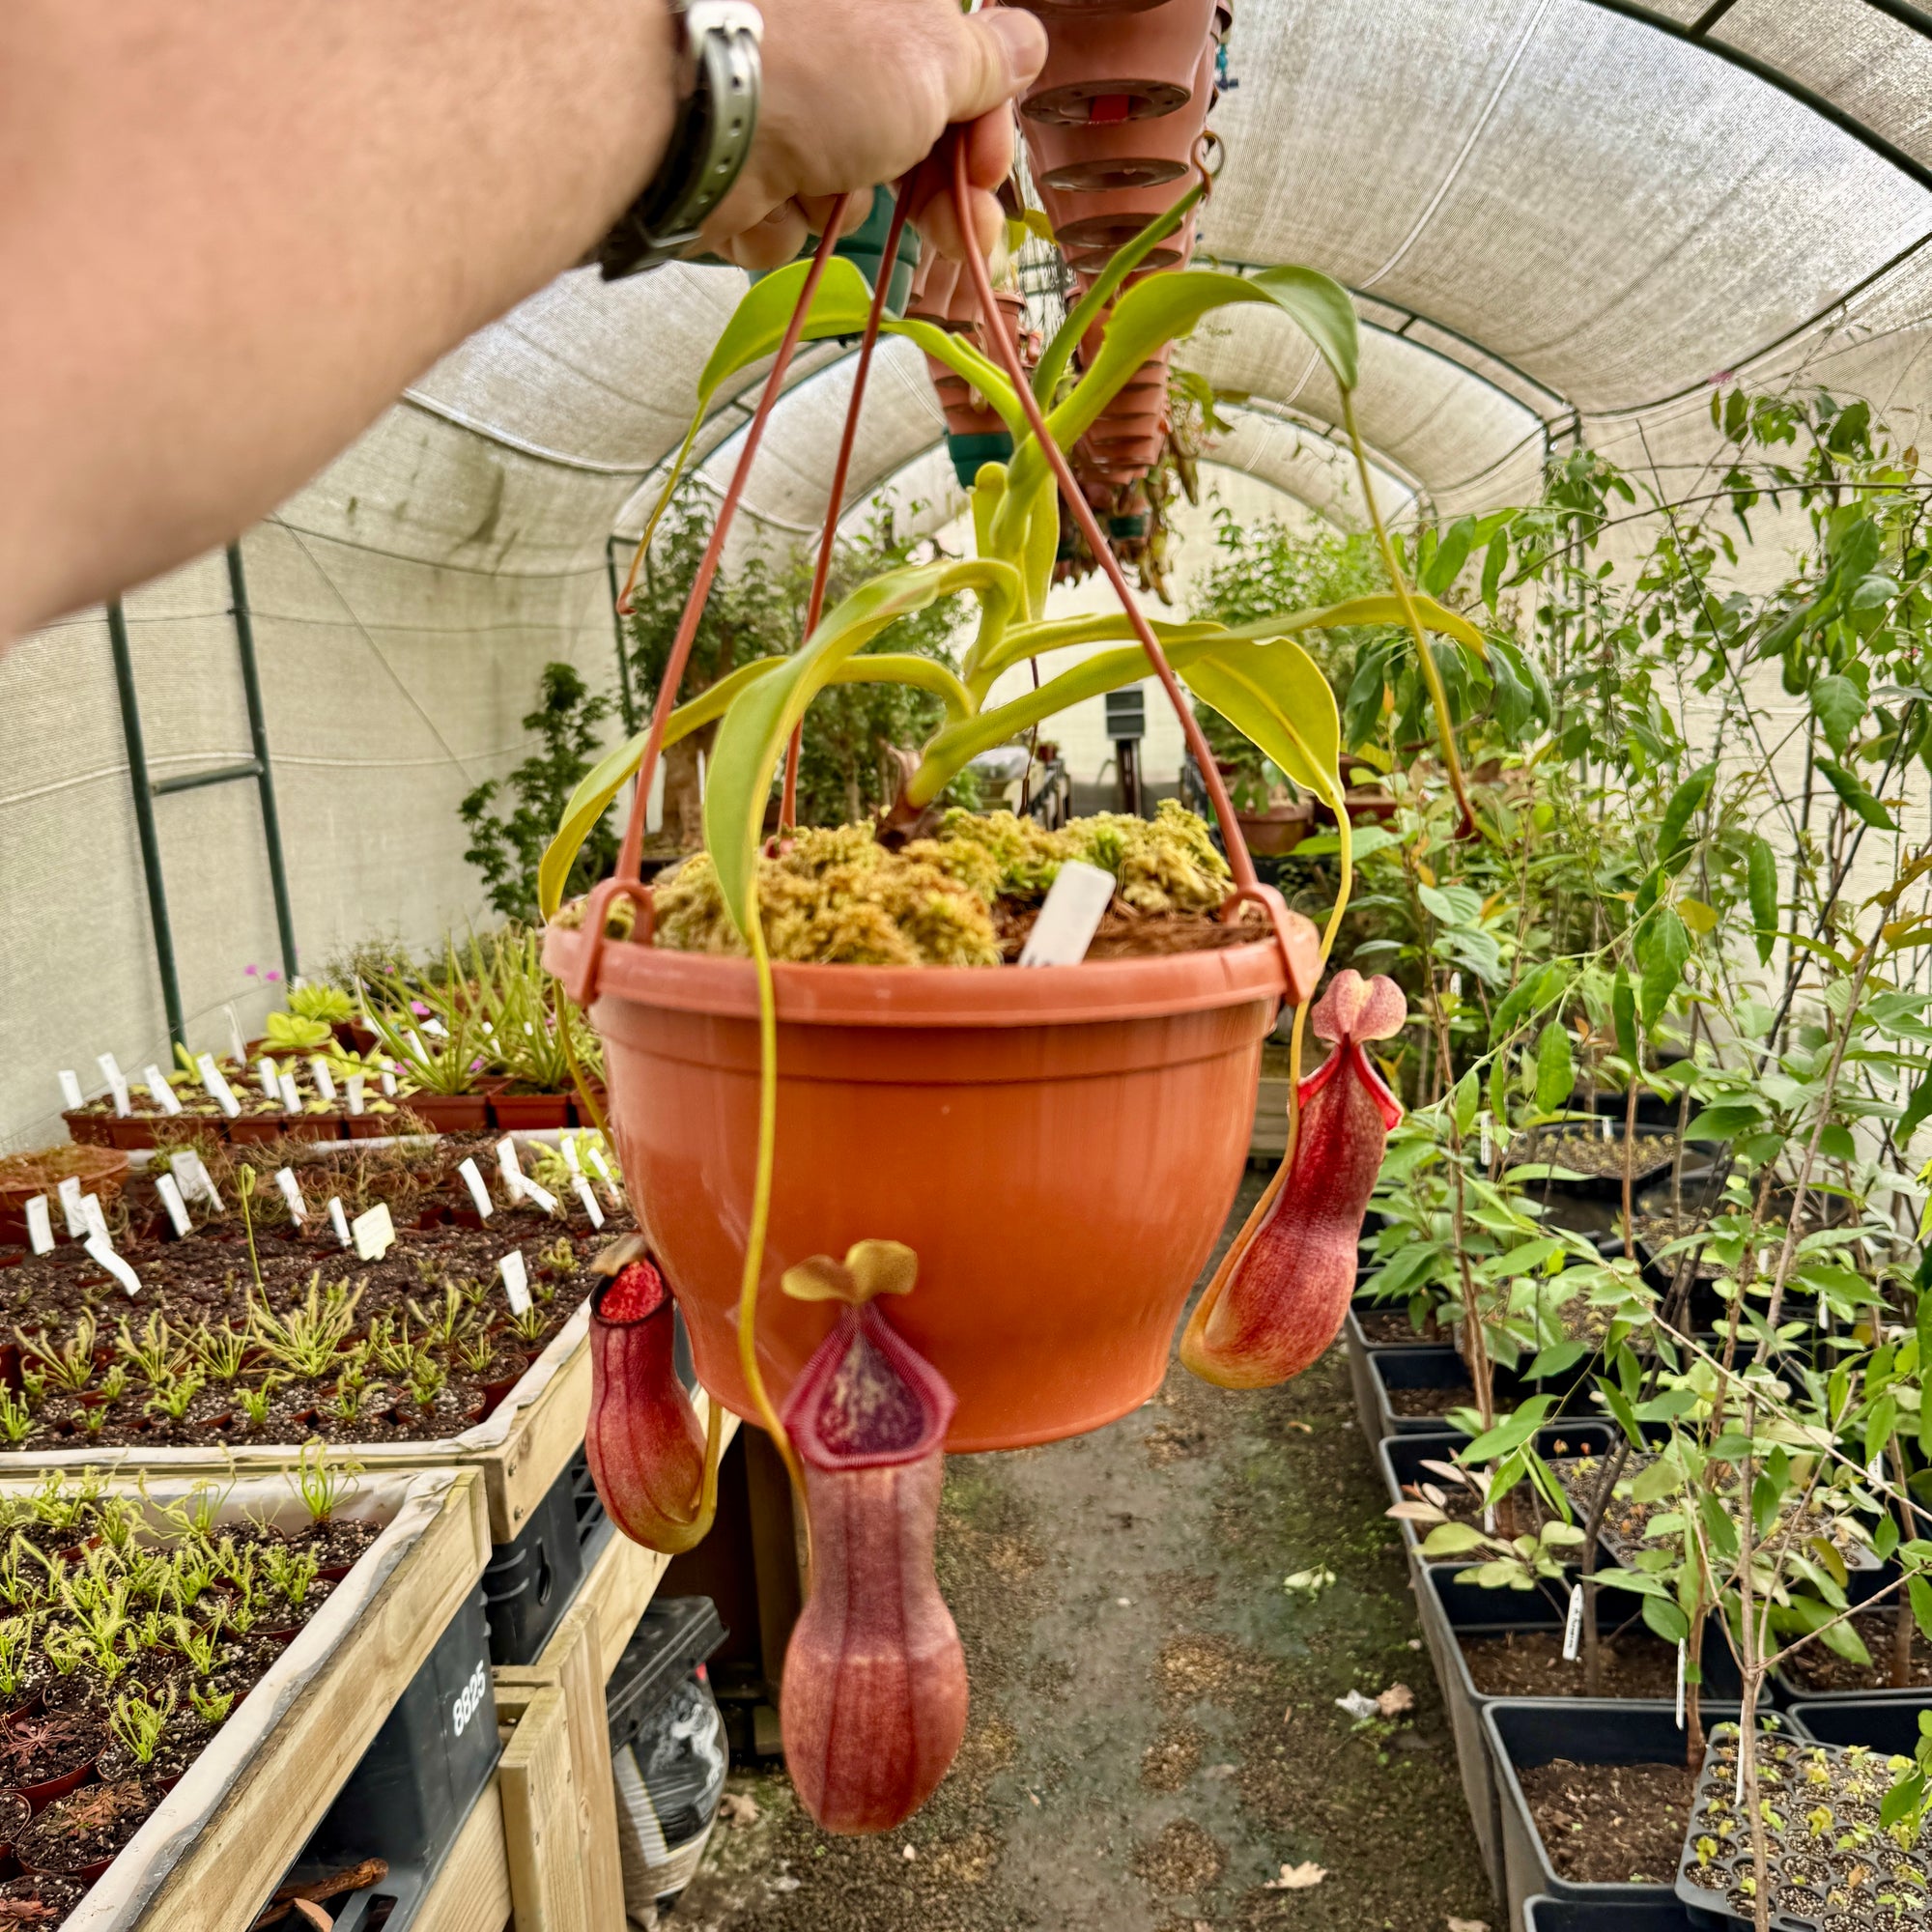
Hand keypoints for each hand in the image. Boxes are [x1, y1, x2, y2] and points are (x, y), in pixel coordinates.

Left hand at [700, 0, 1046, 270]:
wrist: (694, 113)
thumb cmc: (821, 69)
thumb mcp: (933, 55)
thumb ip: (987, 58)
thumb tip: (1026, 42)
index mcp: (878, 10)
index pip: (955, 73)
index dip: (984, 133)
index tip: (990, 178)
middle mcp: (827, 50)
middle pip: (902, 139)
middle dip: (930, 194)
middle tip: (961, 239)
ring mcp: (778, 109)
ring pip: (842, 186)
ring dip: (841, 202)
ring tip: (818, 185)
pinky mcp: (733, 166)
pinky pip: (782, 215)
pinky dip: (780, 220)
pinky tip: (763, 196)